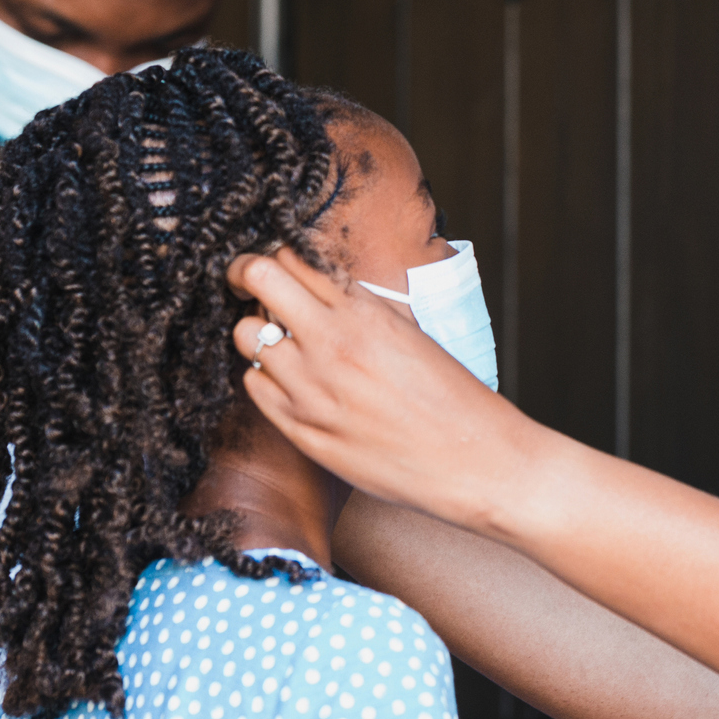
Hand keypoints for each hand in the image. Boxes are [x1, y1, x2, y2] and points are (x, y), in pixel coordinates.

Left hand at [228, 249, 538, 528]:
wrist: (472, 461)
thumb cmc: (451, 397)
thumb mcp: (412, 332)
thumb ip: (364, 307)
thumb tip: (323, 288)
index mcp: (365, 312)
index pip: (292, 258)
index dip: (277, 257)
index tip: (275, 267)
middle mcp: (332, 342)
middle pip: (257, 278)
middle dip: (247, 275)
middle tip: (249, 284)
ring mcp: (311, 388)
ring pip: (246, 336)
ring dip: (259, 334)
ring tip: (283, 345)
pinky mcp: (302, 429)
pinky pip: (255, 386)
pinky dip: (266, 378)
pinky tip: (291, 383)